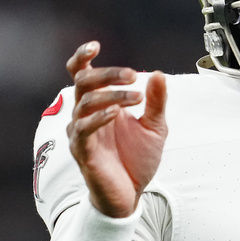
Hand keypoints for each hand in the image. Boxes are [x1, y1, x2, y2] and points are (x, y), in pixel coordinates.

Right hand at [65, 41, 166, 217]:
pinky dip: (99, 117)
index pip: (81, 74)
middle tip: (133, 76)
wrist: (131, 195)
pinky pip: (83, 129)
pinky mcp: (82, 151)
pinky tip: (116, 114)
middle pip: (83, 82)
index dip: (82, 57)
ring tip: (137, 98)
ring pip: (85, 102)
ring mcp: (81, 133)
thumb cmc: (137, 159)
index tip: (95, 45)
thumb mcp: (155, 127)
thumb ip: (156, 102)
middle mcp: (85, 114)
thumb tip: (158, 74)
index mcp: (99, 104)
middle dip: (108, 74)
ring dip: (112, 95)